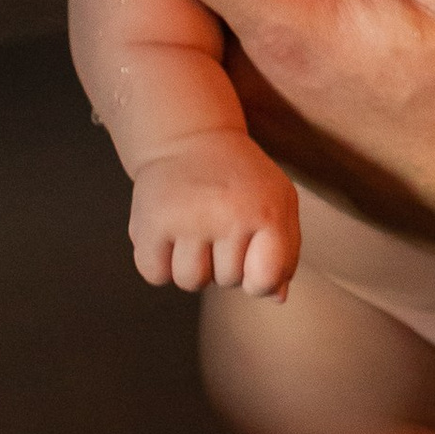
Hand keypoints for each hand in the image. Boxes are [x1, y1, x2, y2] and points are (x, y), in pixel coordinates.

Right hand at [127, 133, 300, 296]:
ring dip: (192, 264)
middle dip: (223, 262)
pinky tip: (169, 234)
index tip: (252, 252)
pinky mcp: (150, 222)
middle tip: (218, 223)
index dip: (258, 277)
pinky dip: (159, 262)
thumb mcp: (277, 202)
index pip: (265, 282)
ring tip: (194, 228)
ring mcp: (187, 219)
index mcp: (267, 212)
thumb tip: (277, 296)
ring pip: (190, 282)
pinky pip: (156, 274)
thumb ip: (284, 252)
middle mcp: (228, 215)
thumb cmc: (240, 178)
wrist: (189, 137)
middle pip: (227, 282)